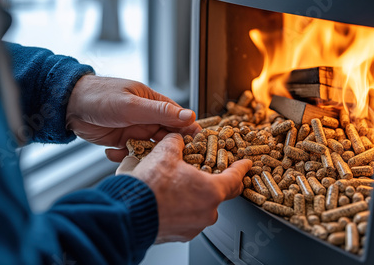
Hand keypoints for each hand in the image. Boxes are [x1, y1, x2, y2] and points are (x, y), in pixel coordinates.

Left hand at [66, 75, 200, 160]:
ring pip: (150, 149)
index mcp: (154, 103)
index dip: (189, 133)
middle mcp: (148, 118)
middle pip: (168, 137)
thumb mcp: (133, 105)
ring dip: (145, 156)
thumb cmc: (101, 96)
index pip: (180, 119)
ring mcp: (135, 131)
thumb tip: (190, 116)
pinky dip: (125, 157)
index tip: (195, 147)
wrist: (69, 105)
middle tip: (167, 161)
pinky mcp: (122, 142)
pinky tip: (113, 153)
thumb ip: (161, 112)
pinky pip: (132, 154)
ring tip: (136, 159)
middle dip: (168, 150)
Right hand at [130, 133, 251, 242]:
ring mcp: (193, 227)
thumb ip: (176, 143)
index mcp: (211, 191)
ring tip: (180, 185)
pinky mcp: (179, 235)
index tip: (246, 164)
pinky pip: (186, 218)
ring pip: (201, 207)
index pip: (235, 178)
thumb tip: (177, 139)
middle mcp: (207, 212)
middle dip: (215, 181)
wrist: (127, 213)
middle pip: (219, 194)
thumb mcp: (165, 153)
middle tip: (210, 172)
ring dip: (194, 195)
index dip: (241, 168)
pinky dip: (182, 208)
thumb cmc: (149, 187)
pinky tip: (168, 199)